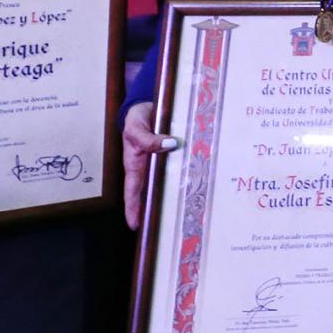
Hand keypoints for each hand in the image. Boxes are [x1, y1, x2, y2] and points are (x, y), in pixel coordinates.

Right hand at [119, 101, 179, 230]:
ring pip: (167, 182)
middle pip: (151, 193)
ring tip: (187, 211)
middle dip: (156, 209)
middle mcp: (148, 168)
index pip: (132, 192)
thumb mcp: (136, 128)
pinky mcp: (171, 155)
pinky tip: (200, 181)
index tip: (135, 225)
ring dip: (175, 194)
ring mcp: (160, 163)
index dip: (132, 209)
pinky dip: (187, 174)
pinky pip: (179, 167)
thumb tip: (168, 145)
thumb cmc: (136, 119)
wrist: (145, 105)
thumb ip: (147, 138)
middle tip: (166, 227)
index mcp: (135, 166)